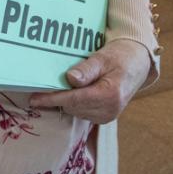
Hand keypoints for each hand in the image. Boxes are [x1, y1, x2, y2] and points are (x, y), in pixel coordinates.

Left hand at [29, 39, 151, 123]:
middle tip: (43, 86)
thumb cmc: (120, 56)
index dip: (52, 99)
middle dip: (57, 98)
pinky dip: (74, 103)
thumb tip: (70, 78)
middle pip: (72, 106)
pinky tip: (73, 92)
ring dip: (66, 101)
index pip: (74, 99)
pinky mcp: (105, 117)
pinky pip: (82, 112)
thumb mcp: (103, 57)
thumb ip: (87, 69)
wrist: (138, 63)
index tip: (34, 98)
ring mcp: (108, 116)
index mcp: (110, 95)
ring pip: (75, 111)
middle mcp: (109, 110)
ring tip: (61, 86)